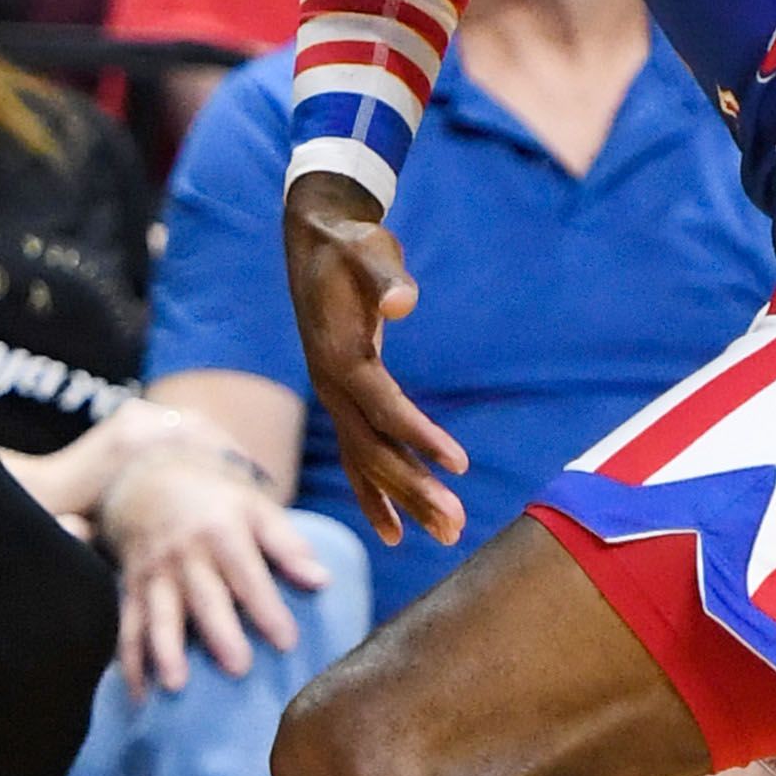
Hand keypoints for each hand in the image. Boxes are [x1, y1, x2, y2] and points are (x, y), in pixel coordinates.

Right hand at [101, 445, 333, 693]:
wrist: (152, 483)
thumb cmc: (218, 505)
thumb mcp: (256, 510)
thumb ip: (289, 546)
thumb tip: (323, 581)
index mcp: (221, 532)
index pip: (247, 573)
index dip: (267, 607)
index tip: (287, 642)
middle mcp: (185, 555)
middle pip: (204, 597)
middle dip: (219, 632)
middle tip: (239, 667)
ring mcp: (155, 574)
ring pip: (159, 614)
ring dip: (165, 650)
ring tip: (175, 685)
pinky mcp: (132, 592)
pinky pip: (128, 628)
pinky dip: (129, 664)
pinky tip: (139, 697)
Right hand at [283, 174, 466, 544]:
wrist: (316, 241)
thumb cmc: (350, 245)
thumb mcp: (369, 250)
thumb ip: (387, 276)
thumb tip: (404, 300)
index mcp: (340, 357)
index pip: (384, 408)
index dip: (419, 437)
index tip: (459, 465)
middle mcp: (332, 387)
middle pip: (374, 450)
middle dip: (414, 490)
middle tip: (455, 525)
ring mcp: (333, 399)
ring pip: (366, 463)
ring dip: (403, 501)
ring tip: (445, 534)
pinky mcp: (341, 401)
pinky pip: (357, 458)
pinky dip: (376, 495)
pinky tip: (395, 527)